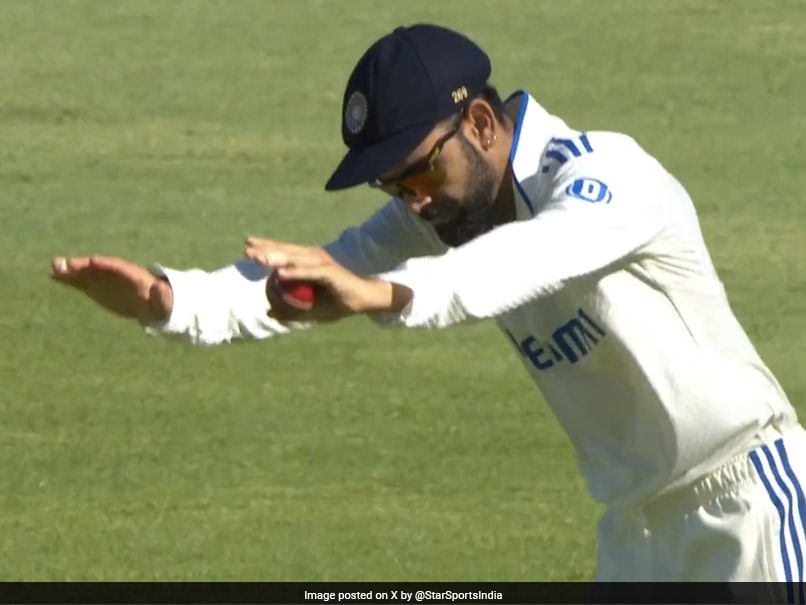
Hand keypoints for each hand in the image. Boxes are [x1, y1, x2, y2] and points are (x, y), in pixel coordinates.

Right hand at [50, 255, 172, 322]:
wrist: (150, 306)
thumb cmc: (159, 305)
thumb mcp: (163, 303)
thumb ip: (161, 296)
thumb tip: (159, 287)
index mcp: (133, 275)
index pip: (118, 266)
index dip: (106, 263)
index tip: (93, 261)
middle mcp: (115, 273)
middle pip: (98, 267)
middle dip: (83, 264)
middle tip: (65, 263)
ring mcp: (104, 279)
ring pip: (85, 272)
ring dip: (70, 270)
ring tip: (54, 267)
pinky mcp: (96, 287)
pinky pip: (80, 282)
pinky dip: (68, 279)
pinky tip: (54, 276)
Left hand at [244, 237, 410, 321]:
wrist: (364, 301)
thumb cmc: (339, 302)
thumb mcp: (311, 309)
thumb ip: (291, 311)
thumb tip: (269, 312)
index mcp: (309, 262)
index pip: (284, 251)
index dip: (266, 246)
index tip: (247, 246)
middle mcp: (315, 257)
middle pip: (286, 251)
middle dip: (266, 249)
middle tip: (246, 250)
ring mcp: (322, 263)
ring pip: (295, 259)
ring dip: (277, 258)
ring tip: (259, 259)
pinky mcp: (329, 272)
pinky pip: (308, 272)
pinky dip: (294, 273)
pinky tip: (280, 275)